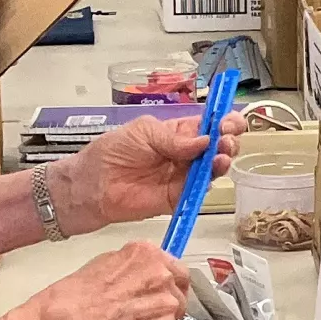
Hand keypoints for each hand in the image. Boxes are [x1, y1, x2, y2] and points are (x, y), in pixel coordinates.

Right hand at [21, 242, 187, 319]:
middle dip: (160, 305)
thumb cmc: (70, 302)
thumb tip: (144, 275)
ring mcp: (166, 309)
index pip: (175, 270)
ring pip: (172, 318)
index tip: (159, 292)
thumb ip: (133, 268)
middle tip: (136, 315)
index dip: (166, 284)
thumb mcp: (101, 266)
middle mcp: (161, 279)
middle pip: (177, 294)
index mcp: (147, 256)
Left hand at [59, 113, 244, 228]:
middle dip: (228, 139)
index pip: (208, 125)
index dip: (223, 121)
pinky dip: (209, 180)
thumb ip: (174, 138)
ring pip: (212, 168)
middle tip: (226, 139)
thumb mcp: (143, 132)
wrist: (90, 186)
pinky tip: (213, 170)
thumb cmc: (111, 152)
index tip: (230, 121)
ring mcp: (182, 176)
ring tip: (223, 154)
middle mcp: (184, 154)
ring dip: (223, 159)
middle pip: (217, 146)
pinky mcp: (177, 198)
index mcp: (177, 133)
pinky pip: (198, 190)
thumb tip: (204, 141)